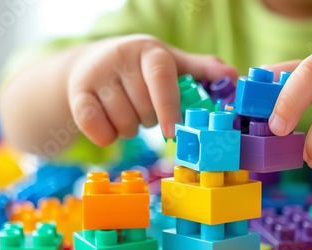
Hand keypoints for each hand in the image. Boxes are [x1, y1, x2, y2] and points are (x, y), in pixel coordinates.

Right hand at [67, 35, 236, 144]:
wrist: (94, 65)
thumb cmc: (142, 70)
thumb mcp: (172, 65)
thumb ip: (201, 71)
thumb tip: (234, 76)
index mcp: (150, 51)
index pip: (161, 78)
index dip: (169, 107)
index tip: (172, 132)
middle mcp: (121, 57)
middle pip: (145, 109)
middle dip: (151, 120)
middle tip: (146, 110)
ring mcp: (96, 75)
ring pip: (123, 123)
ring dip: (130, 128)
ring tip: (128, 112)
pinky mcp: (77, 94)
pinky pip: (94, 127)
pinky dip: (106, 136)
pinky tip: (109, 126)